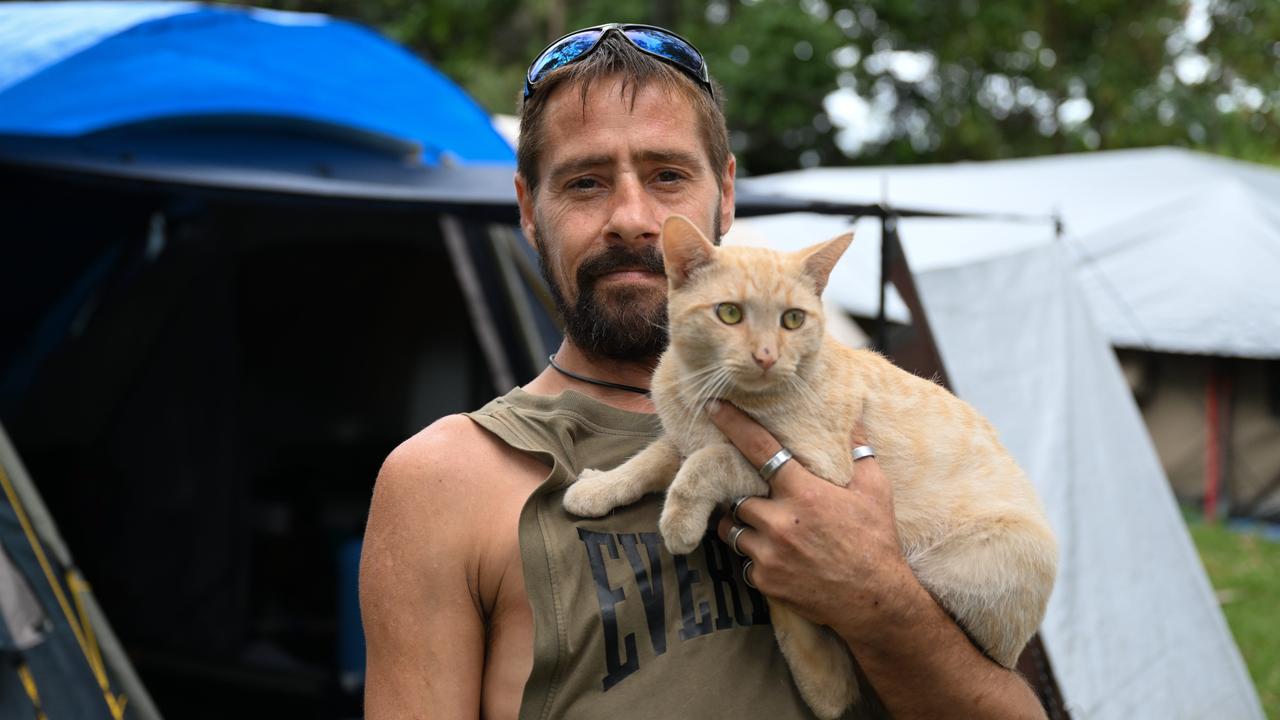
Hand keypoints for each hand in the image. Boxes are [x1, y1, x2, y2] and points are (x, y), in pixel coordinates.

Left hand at [710, 400, 915, 637]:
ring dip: (742, 525)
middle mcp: (780, 521)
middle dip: (746, 496)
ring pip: (732, 529)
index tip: (713, 407)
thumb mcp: (875, 492)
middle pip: (738, 496)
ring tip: (762, 527)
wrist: (875, 601)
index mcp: (804, 493)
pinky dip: (754, 556)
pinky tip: (777, 558)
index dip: (734, 425)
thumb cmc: (876, 541)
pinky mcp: (764, 580)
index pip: (759, 448)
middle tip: (761, 499)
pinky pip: (744, 560)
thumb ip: (859, 453)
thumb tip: (854, 420)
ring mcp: (768, 553)